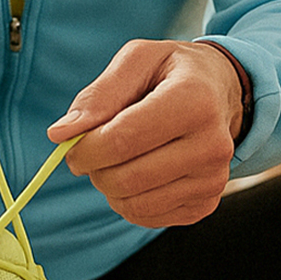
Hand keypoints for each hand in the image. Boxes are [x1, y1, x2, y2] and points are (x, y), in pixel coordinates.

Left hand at [48, 40, 247, 227]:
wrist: (221, 93)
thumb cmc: (171, 73)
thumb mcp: (137, 61)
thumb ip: (98, 96)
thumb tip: (60, 134)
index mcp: (194, 100)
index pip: (122, 140)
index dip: (84, 147)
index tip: (71, 143)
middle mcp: (211, 145)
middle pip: (126, 179)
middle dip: (94, 168)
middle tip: (94, 150)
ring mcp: (213, 180)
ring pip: (133, 205)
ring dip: (109, 186)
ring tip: (118, 159)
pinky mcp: (206, 204)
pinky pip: (147, 218)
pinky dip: (128, 200)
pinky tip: (138, 173)